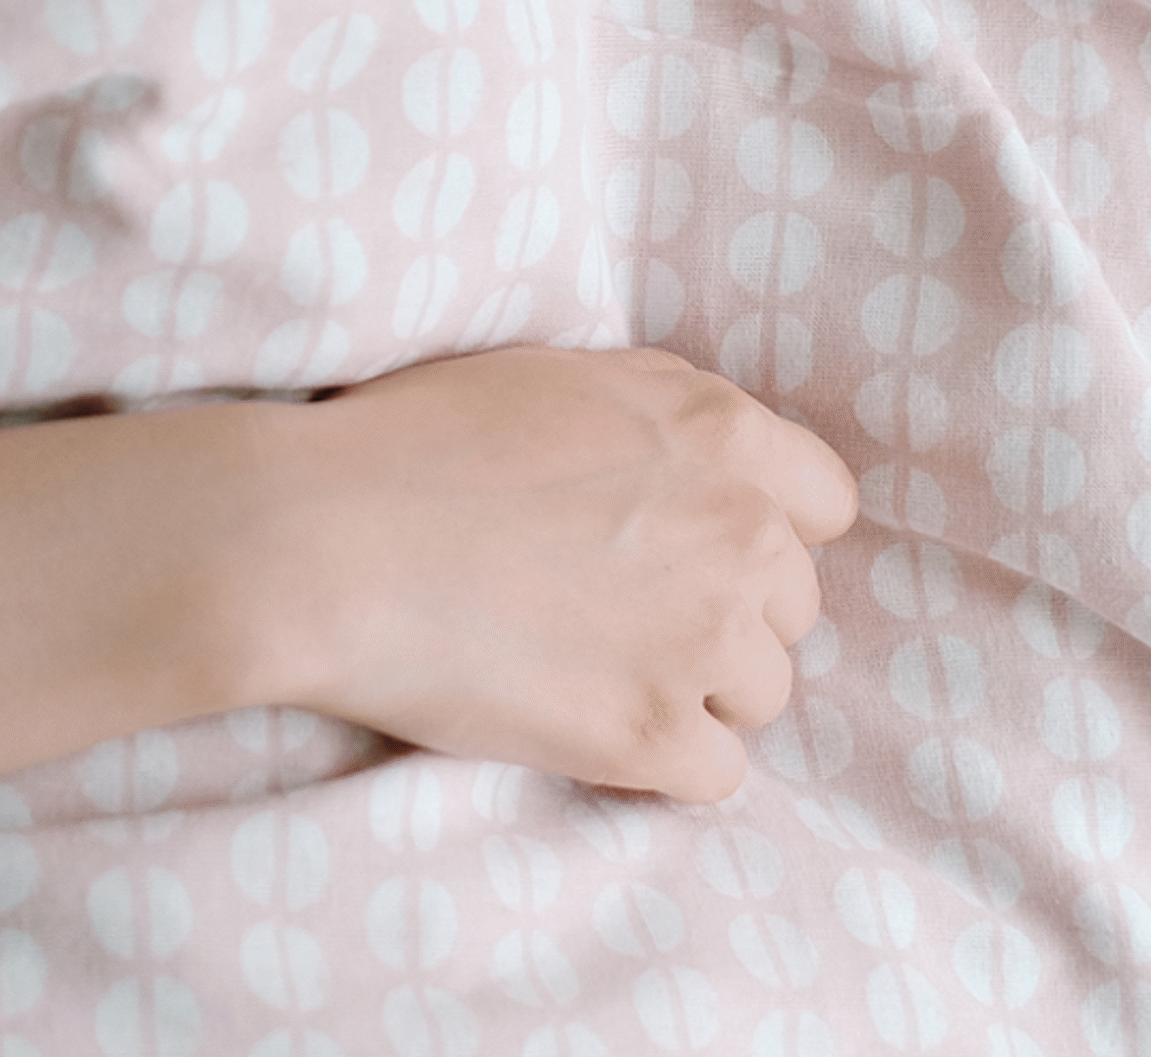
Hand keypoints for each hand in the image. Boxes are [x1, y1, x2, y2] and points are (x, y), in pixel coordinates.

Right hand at [254, 346, 858, 801]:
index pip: (823, 504)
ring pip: (760, 694)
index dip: (761, 529)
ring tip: (591, 672)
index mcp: (719, 432)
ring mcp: (701, 640)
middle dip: (721, 615)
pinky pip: (716, 774)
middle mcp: (738, 533)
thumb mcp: (562, 376)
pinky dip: (662, 763)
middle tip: (618, 617)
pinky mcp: (651, 734)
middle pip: (790, 608)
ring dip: (694, 692)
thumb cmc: (415, 442)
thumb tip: (705, 464)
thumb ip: (663, 415)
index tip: (695, 548)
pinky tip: (589, 729)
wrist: (328, 539)